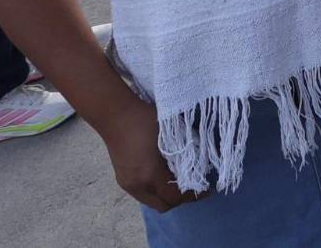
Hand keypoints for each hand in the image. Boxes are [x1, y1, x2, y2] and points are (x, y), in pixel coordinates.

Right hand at [99, 95, 199, 212]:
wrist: (115, 115)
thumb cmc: (145, 119)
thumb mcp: (170, 135)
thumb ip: (183, 153)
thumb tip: (198, 165)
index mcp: (151, 174)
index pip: (175, 196)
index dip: (193, 195)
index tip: (206, 190)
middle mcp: (138, 185)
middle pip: (164, 205)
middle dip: (181, 199)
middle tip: (194, 187)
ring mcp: (128, 185)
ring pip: (152, 202)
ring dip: (166, 196)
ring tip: (179, 183)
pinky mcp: (122, 180)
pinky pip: (143, 195)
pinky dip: (155, 191)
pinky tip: (162, 178)